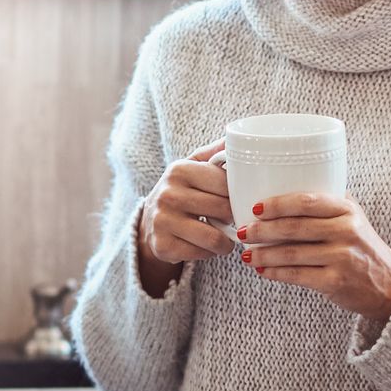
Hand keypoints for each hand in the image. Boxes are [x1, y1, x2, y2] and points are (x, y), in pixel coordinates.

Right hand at [140, 141, 237, 266]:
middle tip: (231, 219)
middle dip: (233, 218)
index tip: (237, 198)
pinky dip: (210, 252)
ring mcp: (163, 221)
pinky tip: (204, 244)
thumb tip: (241, 136)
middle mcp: (168, 194)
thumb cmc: (182, 191)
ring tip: (224, 235)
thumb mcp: (194, 166)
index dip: (238, 194)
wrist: (149, 222)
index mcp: (179, 170)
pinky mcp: (163, 246)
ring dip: (226, 241)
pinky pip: (203, 254)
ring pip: (216, 238)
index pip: (227, 184)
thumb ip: (216, 152)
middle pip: (224, 211)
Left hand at [238, 192, 390, 321]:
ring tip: (247, 254)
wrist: (389, 285)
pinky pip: (297, 275)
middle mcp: (346, 231)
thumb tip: (283, 192)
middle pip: (294, 227)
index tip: (256, 208)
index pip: (307, 201)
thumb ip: (327, 205)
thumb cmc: (363, 248)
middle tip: (243, 231)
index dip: (277, 204)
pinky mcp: (335, 282)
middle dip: (262, 230)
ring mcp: (342, 258)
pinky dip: (275, 272)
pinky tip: (262, 270)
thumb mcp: (354, 218)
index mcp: (347, 210)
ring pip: (291, 253)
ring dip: (263, 253)